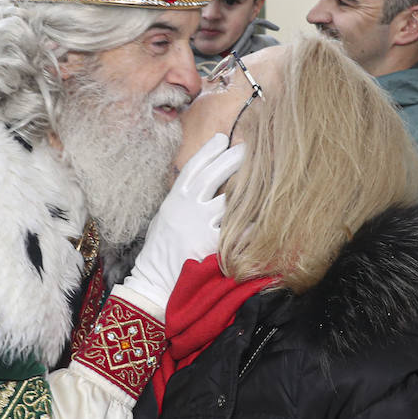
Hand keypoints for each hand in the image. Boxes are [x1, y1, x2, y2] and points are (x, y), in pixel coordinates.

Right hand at [119, 133, 245, 310]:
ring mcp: (199, 224)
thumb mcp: (163, 218)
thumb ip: (178, 201)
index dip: (206, 152)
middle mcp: (186, 208)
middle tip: (246, 147)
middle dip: (229, 159)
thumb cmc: (158, 251)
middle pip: (211, 176)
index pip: (191, 169)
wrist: (154, 280)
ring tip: (259, 176)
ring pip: (227, 199)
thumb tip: (192, 188)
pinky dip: (249, 224)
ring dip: (243, 187)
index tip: (220, 139)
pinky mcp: (210, 243)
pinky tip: (262, 217)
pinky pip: (236, 230)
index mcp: (173, 200)